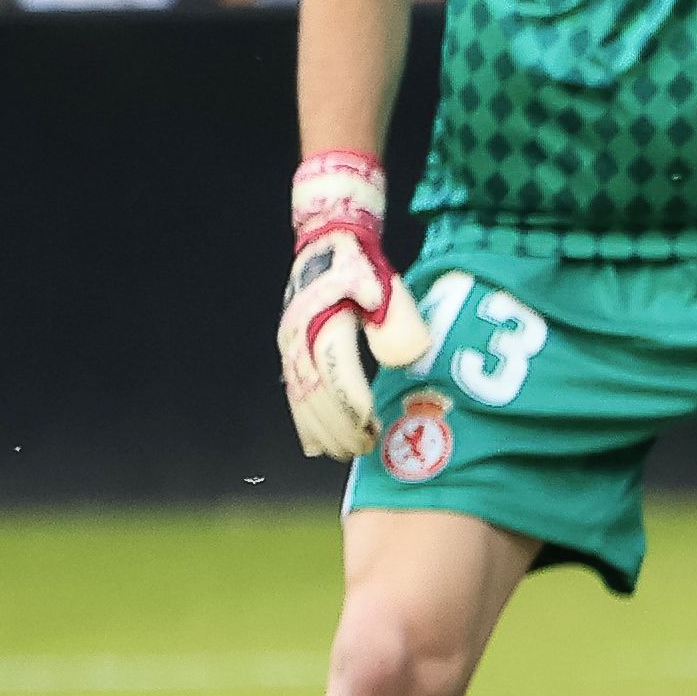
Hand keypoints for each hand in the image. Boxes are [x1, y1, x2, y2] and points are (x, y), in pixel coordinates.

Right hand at [279, 153, 431, 460]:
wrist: (328, 243)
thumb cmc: (360, 264)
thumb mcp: (382, 283)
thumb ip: (396, 318)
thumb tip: (405, 358)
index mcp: (320, 323)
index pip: (335, 374)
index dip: (352, 404)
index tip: (371, 426)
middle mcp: (298, 339)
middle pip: (315, 394)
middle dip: (337, 426)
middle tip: (362, 450)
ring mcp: (290, 347)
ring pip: (301, 398)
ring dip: (321, 429)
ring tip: (345, 452)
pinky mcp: (291, 351)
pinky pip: (295, 393)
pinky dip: (306, 420)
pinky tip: (318, 443)